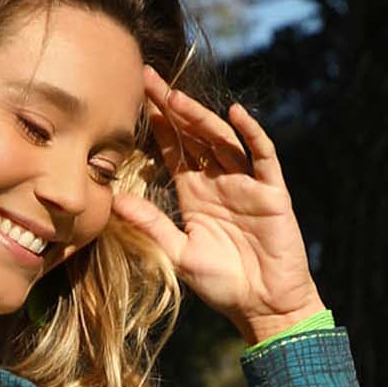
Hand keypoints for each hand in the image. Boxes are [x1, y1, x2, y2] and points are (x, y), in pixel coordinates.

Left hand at [106, 66, 324, 338]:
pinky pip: (263, 156)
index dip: (157, 123)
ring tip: (177, 98)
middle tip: (147, 78)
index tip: (135, 95)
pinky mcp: (272, 192)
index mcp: (194, 194)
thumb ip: (151, 225)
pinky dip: (252, 135)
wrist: (265, 308)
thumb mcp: (178, 254)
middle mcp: (219, 182)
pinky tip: (236, 115)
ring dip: (201, 118)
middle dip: (173, 107)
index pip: (173, 149)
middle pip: (195, 135)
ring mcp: (247, 184)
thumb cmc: (223, 285)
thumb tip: (114, 201)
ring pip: (223, 140)